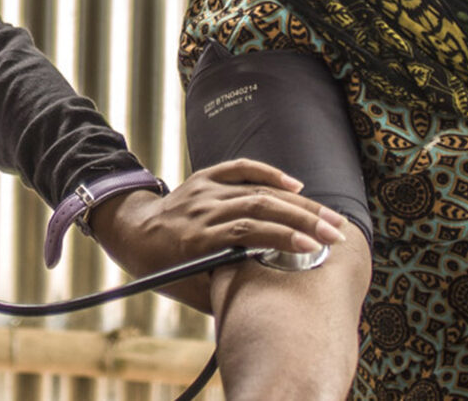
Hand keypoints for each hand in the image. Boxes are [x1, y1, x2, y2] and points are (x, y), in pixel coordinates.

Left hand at [87, 158, 347, 309]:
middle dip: (301, 220)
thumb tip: (267, 300)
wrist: (133, 233)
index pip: (245, 231)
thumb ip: (224, 291)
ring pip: (257, 190)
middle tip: (335, 234)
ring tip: (330, 218)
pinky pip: (240, 169)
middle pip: (259, 207)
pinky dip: (269, 174)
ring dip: (298, 204)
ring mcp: (204, 190)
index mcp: (195, 239)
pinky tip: (296, 186)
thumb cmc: (163, 269)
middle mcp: (202, 209)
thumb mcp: (189, 289)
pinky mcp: (205, 178)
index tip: (311, 247)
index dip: (279, 237)